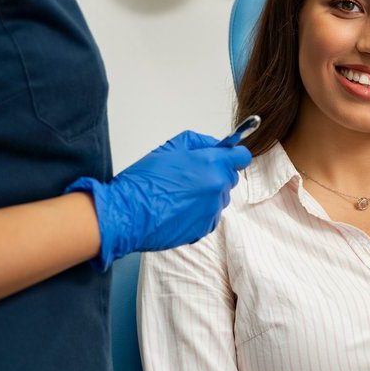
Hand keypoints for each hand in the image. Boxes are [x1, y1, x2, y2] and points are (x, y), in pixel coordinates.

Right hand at [66, 131, 251, 269]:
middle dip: (217, 174)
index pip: (242, 157)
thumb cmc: (145, 181)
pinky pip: (210, 215)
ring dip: (207, 195)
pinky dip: (199, 212)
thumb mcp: (170, 148)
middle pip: (230, 178)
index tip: (226, 157)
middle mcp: (217, 187)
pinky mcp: (205, 228)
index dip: (234, 155)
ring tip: (180, 194)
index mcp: (212, 164)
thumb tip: (216, 145)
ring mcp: (213, 210)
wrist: (127, 214)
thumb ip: (199, 142)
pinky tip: (178, 209)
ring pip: (219, 198)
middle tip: (192, 176)